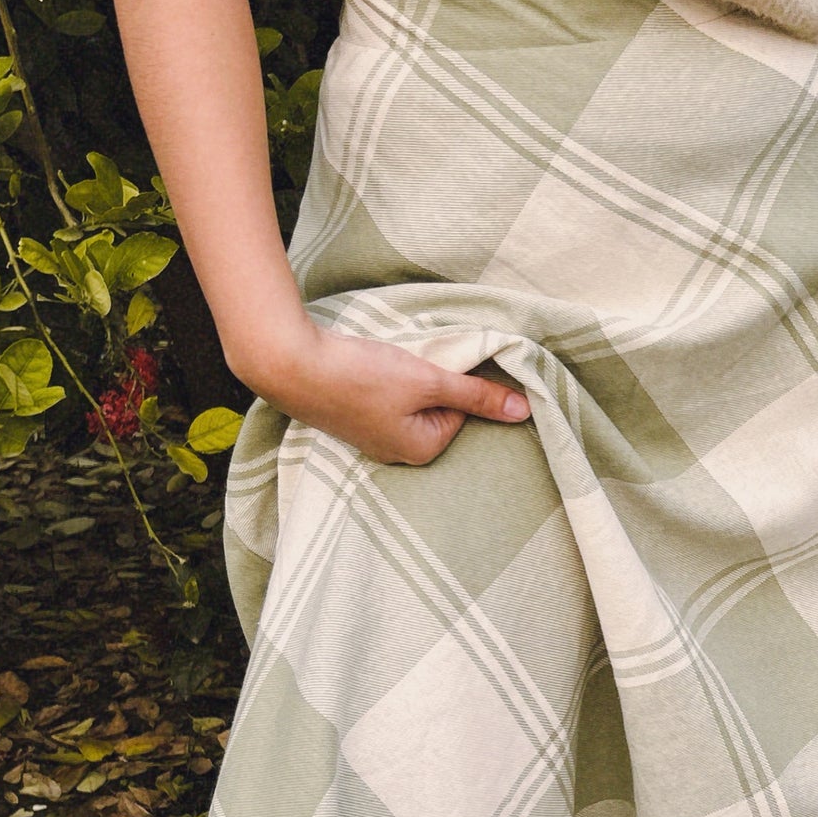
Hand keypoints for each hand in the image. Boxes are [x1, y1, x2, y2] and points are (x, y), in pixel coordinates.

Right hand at [239, 319, 531, 466]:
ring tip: (381, 364)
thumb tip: (525, 409)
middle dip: (428, 381)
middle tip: (403, 363)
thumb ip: (476, 394)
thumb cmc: (362, 377)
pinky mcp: (350, 417)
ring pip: (409, 400)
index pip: (461, 411)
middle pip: (436, 408)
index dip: (451, 381)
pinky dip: (380, 379)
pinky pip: (383, 398)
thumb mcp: (429, 380)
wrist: (291, 365)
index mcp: (421, 451)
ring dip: (404, 377)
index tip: (430, 365)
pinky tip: (364, 367)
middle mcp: (397, 453)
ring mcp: (371, 438)